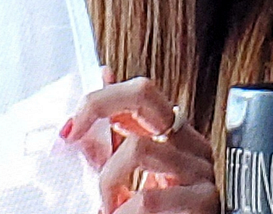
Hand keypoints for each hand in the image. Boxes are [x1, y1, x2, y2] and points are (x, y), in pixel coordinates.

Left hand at [62, 74, 218, 213]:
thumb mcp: (122, 177)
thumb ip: (110, 140)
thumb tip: (102, 74)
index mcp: (172, 135)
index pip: (140, 91)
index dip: (98, 100)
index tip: (68, 130)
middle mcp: (189, 143)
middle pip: (143, 94)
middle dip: (98, 107)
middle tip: (72, 140)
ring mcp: (200, 169)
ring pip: (137, 148)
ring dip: (108, 183)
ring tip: (108, 208)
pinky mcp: (204, 201)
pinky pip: (147, 198)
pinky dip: (123, 212)